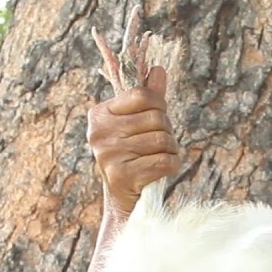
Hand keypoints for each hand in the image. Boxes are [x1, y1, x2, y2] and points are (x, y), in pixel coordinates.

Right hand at [86, 65, 181, 215]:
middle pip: (157, 118)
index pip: (143, 95)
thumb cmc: (133, 157)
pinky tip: (162, 170)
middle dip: (167, 131)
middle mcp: (100, 132)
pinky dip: (172, 166)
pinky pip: (165, 161)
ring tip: (159, 157)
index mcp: (100, 114)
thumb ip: (148, 98)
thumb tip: (158, 70)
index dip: (159, 106)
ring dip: (171, 150)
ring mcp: (109, 154)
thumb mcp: (136, 125)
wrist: (123, 201)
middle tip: (158, 144)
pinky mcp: (121, 176)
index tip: (156, 119)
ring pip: (164, 140)